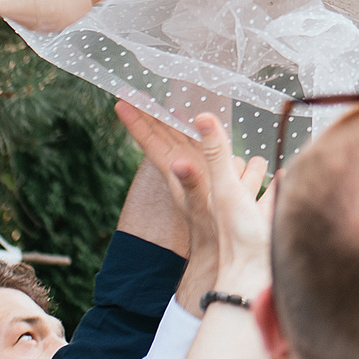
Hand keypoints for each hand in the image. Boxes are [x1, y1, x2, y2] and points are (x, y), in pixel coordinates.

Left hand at [118, 103, 272, 302]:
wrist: (237, 262)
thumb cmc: (217, 236)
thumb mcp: (204, 205)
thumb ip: (194, 181)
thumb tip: (181, 162)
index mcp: (180, 173)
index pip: (153, 142)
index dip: (139, 121)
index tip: (122, 101)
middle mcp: (191, 172)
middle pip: (169, 137)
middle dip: (156, 116)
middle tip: (142, 96)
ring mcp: (208, 178)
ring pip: (194, 146)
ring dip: (186, 128)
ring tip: (176, 111)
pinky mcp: (227, 185)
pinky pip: (221, 158)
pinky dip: (219, 146)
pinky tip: (219, 141)